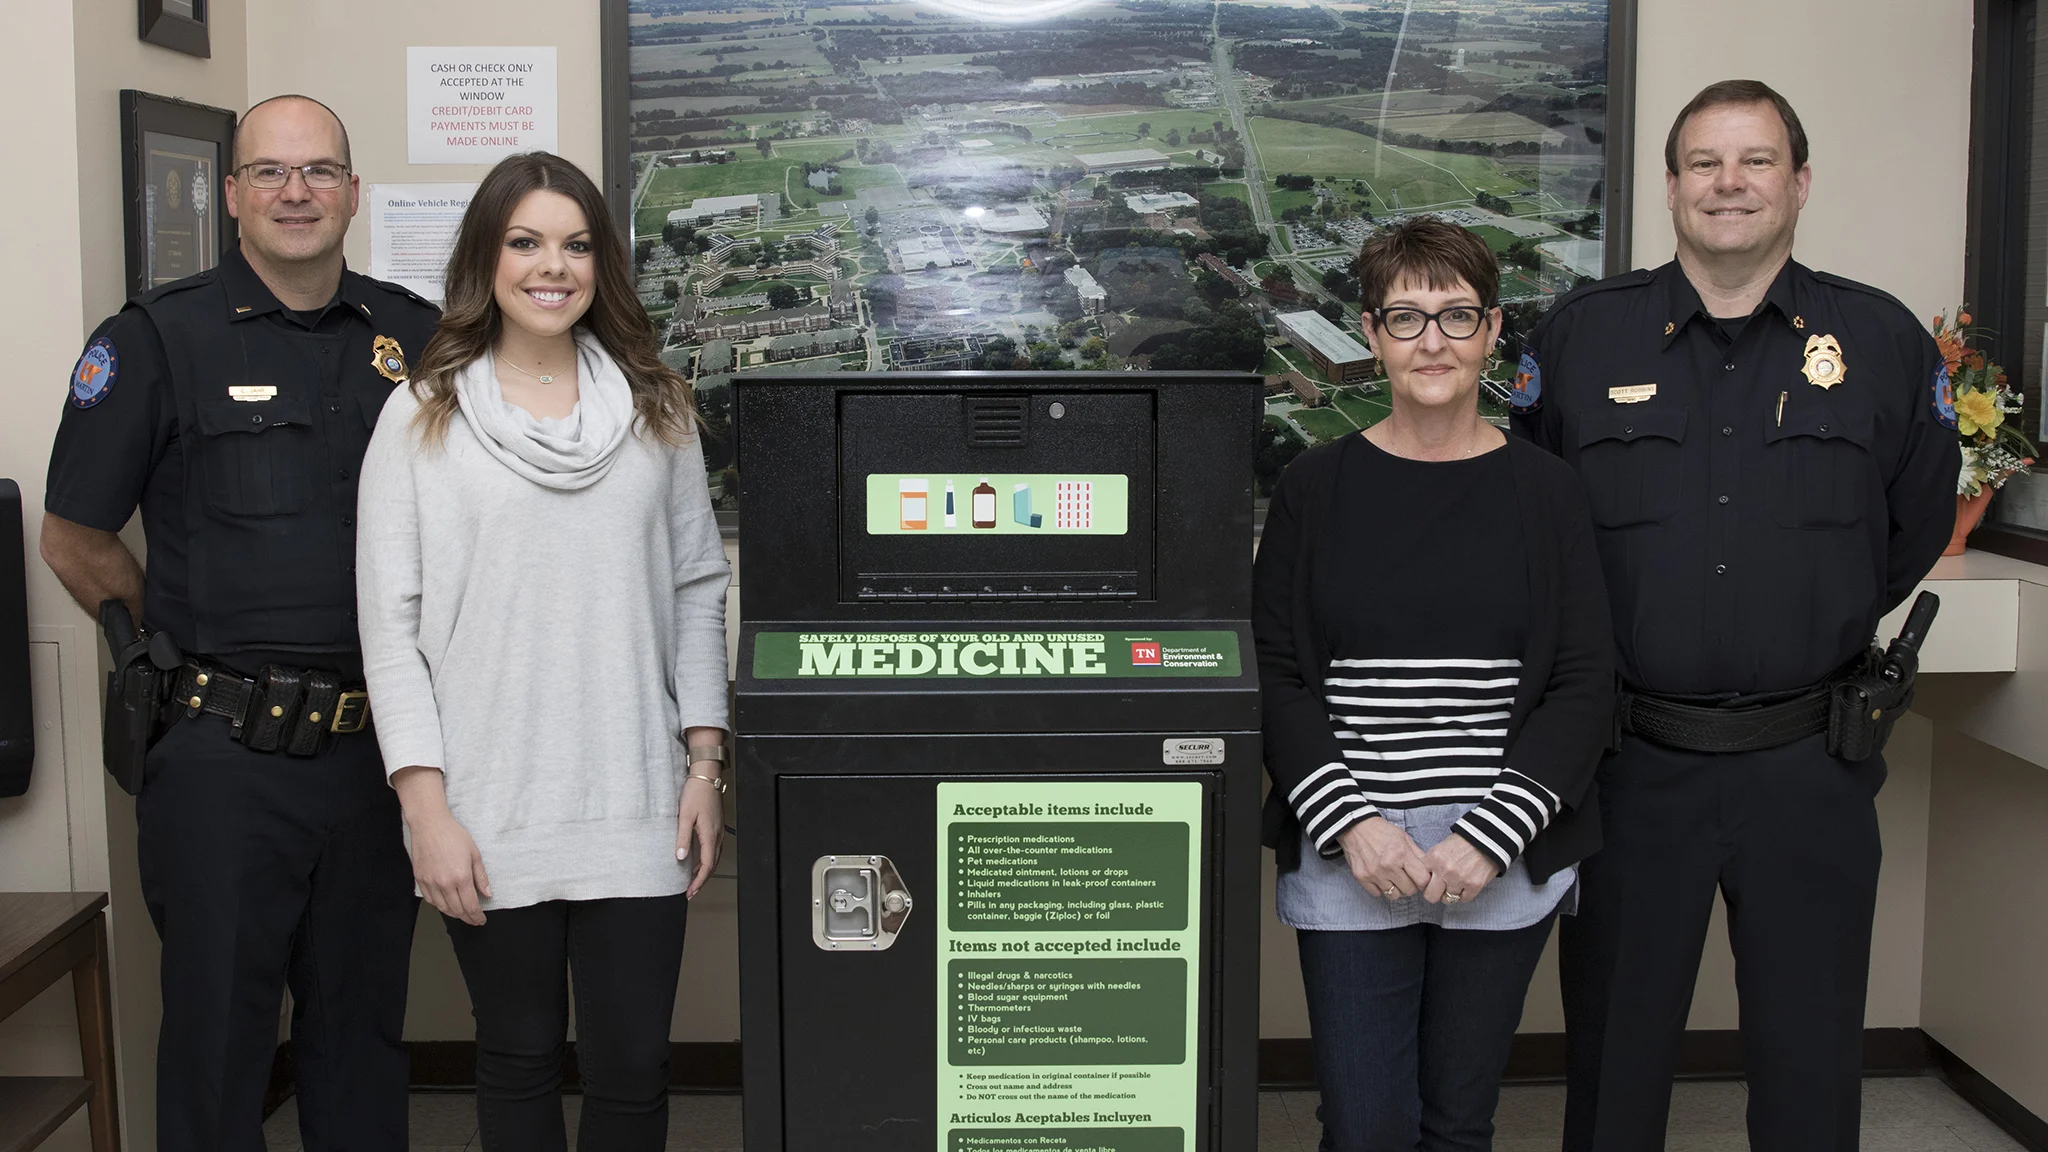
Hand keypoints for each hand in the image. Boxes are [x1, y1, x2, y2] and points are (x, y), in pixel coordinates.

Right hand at [392, 765, 490, 925]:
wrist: (430, 825)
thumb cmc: (454, 836)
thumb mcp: (475, 854)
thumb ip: (481, 877)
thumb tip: (487, 894)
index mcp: (461, 877)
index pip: (470, 906)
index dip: (476, 917)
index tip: (481, 920)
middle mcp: (444, 884)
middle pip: (457, 910)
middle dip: (467, 918)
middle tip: (474, 920)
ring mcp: (430, 883)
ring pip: (442, 908)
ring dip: (453, 914)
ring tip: (462, 914)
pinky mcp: (420, 880)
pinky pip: (430, 900)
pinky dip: (439, 906)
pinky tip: (446, 904)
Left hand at [677, 772, 724, 899]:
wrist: (706, 778)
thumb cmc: (696, 793)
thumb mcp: (685, 816)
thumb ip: (683, 838)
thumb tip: (681, 857)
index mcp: (710, 836)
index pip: (706, 866)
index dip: (698, 881)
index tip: (690, 891)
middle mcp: (717, 836)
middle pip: (712, 865)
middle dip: (702, 880)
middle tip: (690, 891)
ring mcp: (718, 832)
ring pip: (714, 858)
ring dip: (705, 871)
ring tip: (693, 880)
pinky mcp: (716, 827)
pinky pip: (714, 849)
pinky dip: (707, 860)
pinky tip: (697, 861)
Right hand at [1336, 817, 1433, 899]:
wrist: (1356, 827)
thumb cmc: (1382, 831)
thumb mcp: (1404, 838)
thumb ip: (1418, 855)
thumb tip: (1429, 871)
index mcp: (1402, 854)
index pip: (1422, 880)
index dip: (1424, 881)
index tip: (1420, 878)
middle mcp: (1388, 866)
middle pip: (1409, 890)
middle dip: (1410, 885)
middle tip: (1406, 877)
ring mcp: (1374, 873)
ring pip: (1394, 895)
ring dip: (1396, 888)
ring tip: (1393, 878)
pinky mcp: (1362, 878)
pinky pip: (1378, 894)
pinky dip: (1380, 888)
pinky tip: (1380, 877)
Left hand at [1421, 833, 1497, 904]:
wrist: (1487, 838)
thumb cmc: (1463, 842)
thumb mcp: (1441, 847)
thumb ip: (1431, 863)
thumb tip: (1425, 878)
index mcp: (1433, 859)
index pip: (1421, 881)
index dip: (1426, 882)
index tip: (1431, 881)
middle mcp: (1444, 871)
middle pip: (1431, 896)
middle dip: (1435, 893)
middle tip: (1441, 888)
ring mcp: (1459, 880)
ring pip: (1447, 899)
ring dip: (1451, 893)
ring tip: (1457, 882)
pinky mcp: (1474, 886)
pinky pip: (1463, 899)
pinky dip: (1465, 894)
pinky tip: (1467, 884)